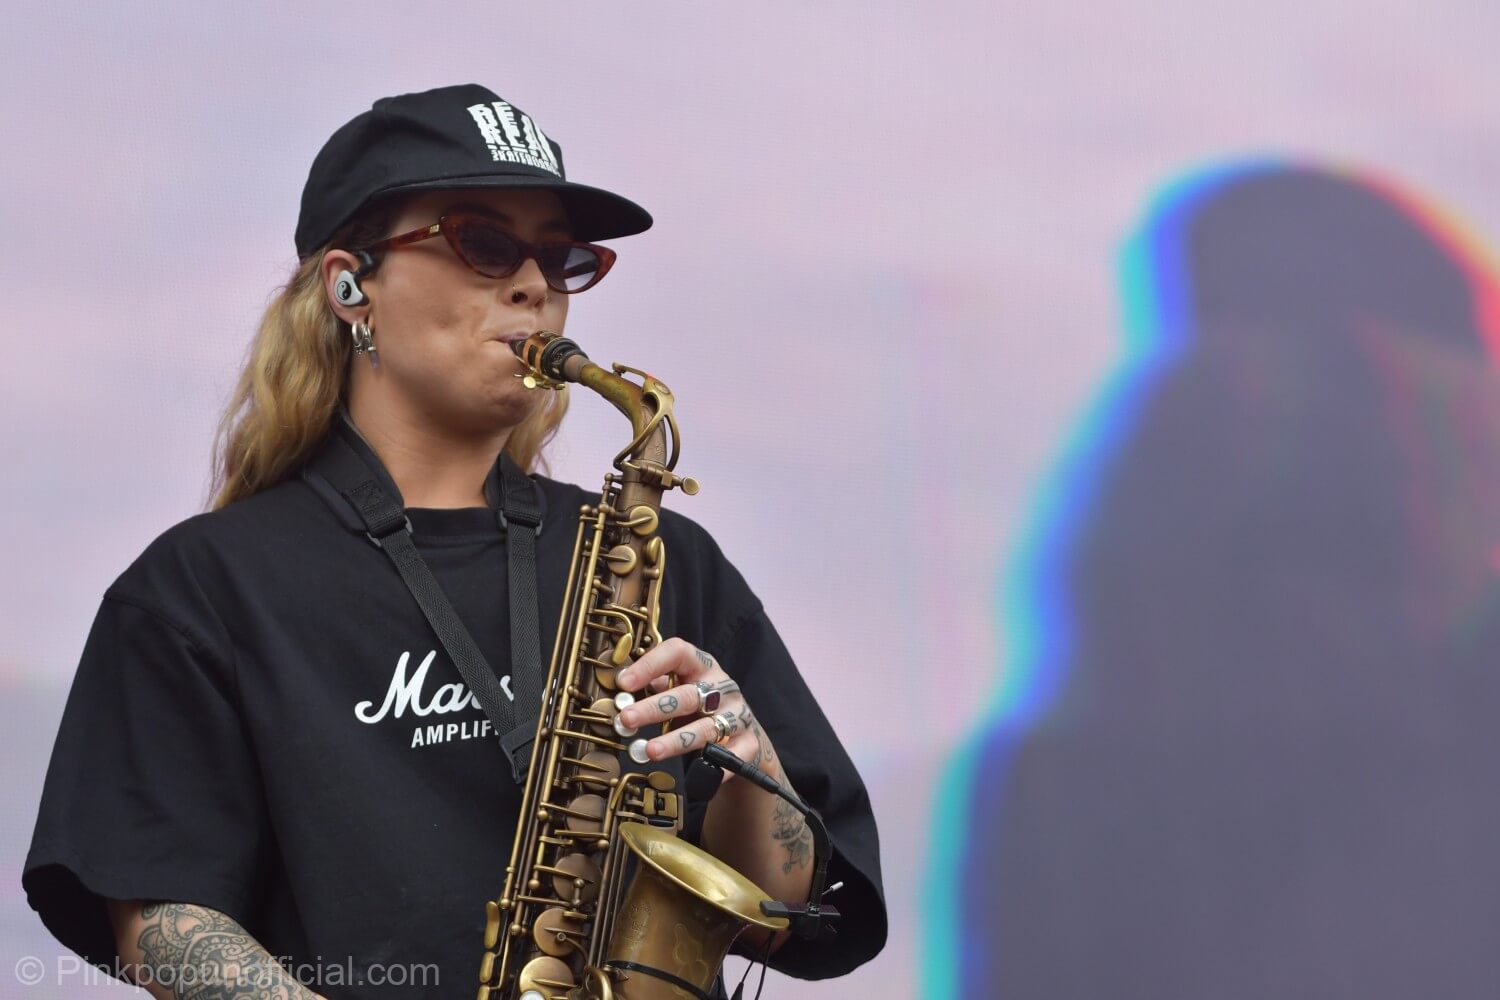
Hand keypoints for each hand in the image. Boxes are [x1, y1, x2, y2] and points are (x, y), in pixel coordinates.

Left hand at [615, 637, 774, 776]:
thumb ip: (653, 687)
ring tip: (650, 751)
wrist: (743, 735)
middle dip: (654, 708)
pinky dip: (717, 765)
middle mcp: (722, 687)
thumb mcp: (679, 689)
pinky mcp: (748, 743)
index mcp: (701, 666)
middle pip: (688, 695)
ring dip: (676, 740)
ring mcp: (737, 715)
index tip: (624, 683)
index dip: (650, 665)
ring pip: (706, 728)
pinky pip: (732, 756)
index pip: (678, 653)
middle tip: (626, 720)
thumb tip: (618, 692)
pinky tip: (699, 773)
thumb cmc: (700, 708)